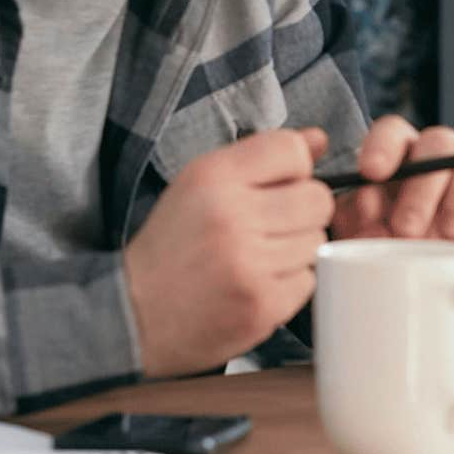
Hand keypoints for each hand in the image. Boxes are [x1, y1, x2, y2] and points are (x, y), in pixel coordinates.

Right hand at [123, 128, 334, 377]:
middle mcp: (233, 216)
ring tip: (259, 255)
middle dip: (303, 210)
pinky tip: (258, 282)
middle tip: (272, 225)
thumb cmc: (172, 244)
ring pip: (316, 240)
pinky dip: (290, 282)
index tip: (279, 185)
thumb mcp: (201, 184)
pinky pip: (308, 280)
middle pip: (317, 198)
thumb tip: (319, 139)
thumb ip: (261, 157)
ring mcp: (250, 264)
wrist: (135, 314)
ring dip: (296, 248)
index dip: (294, 168)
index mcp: (213, 176)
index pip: (292, 151)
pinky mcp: (262, 305)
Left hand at [329, 116, 453, 300]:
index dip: (383, 145)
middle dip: (421, 182)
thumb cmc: (416, 277)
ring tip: (449, 234)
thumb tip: (365, 203)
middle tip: (407, 227)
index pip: (395, 132)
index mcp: (411, 164)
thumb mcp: (378, 254)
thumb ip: (364, 226)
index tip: (371, 173)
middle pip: (438, 139)